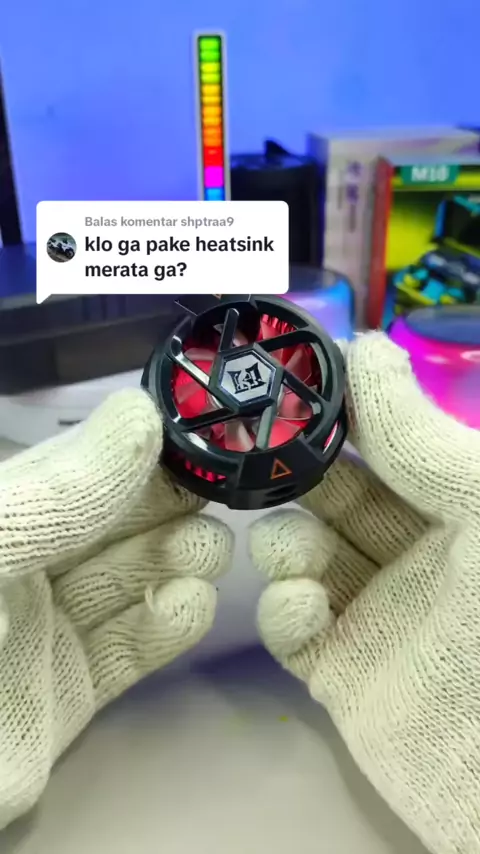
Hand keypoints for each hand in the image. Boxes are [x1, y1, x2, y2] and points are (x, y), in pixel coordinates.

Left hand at [0, 390, 232, 829]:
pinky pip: (127, 653)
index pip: (74, 472)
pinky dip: (166, 627)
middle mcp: (23, 571)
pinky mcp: (68, 699)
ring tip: (212, 547)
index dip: (132, 453)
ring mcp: (46, 636)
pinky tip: (196, 600)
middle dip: (164, 507)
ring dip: (174, 561)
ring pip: (125, 586)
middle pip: (108, 529)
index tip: (193, 437)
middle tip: (217, 494)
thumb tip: (141, 411)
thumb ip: (59, 492)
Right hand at [249, 333, 479, 853]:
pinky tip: (303, 606)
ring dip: (286, 542)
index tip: (291, 383)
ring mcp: (376, 616)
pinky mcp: (343, 674)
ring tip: (293, 549)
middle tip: (257, 457)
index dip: (346, 412)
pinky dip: (286, 610)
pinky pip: (294, 630)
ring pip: (306, 556)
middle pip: (338, 497)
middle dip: (300, 476)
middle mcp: (418, 558)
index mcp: (460, 511)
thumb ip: (423, 437)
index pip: (391, 447)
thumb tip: (366, 348)